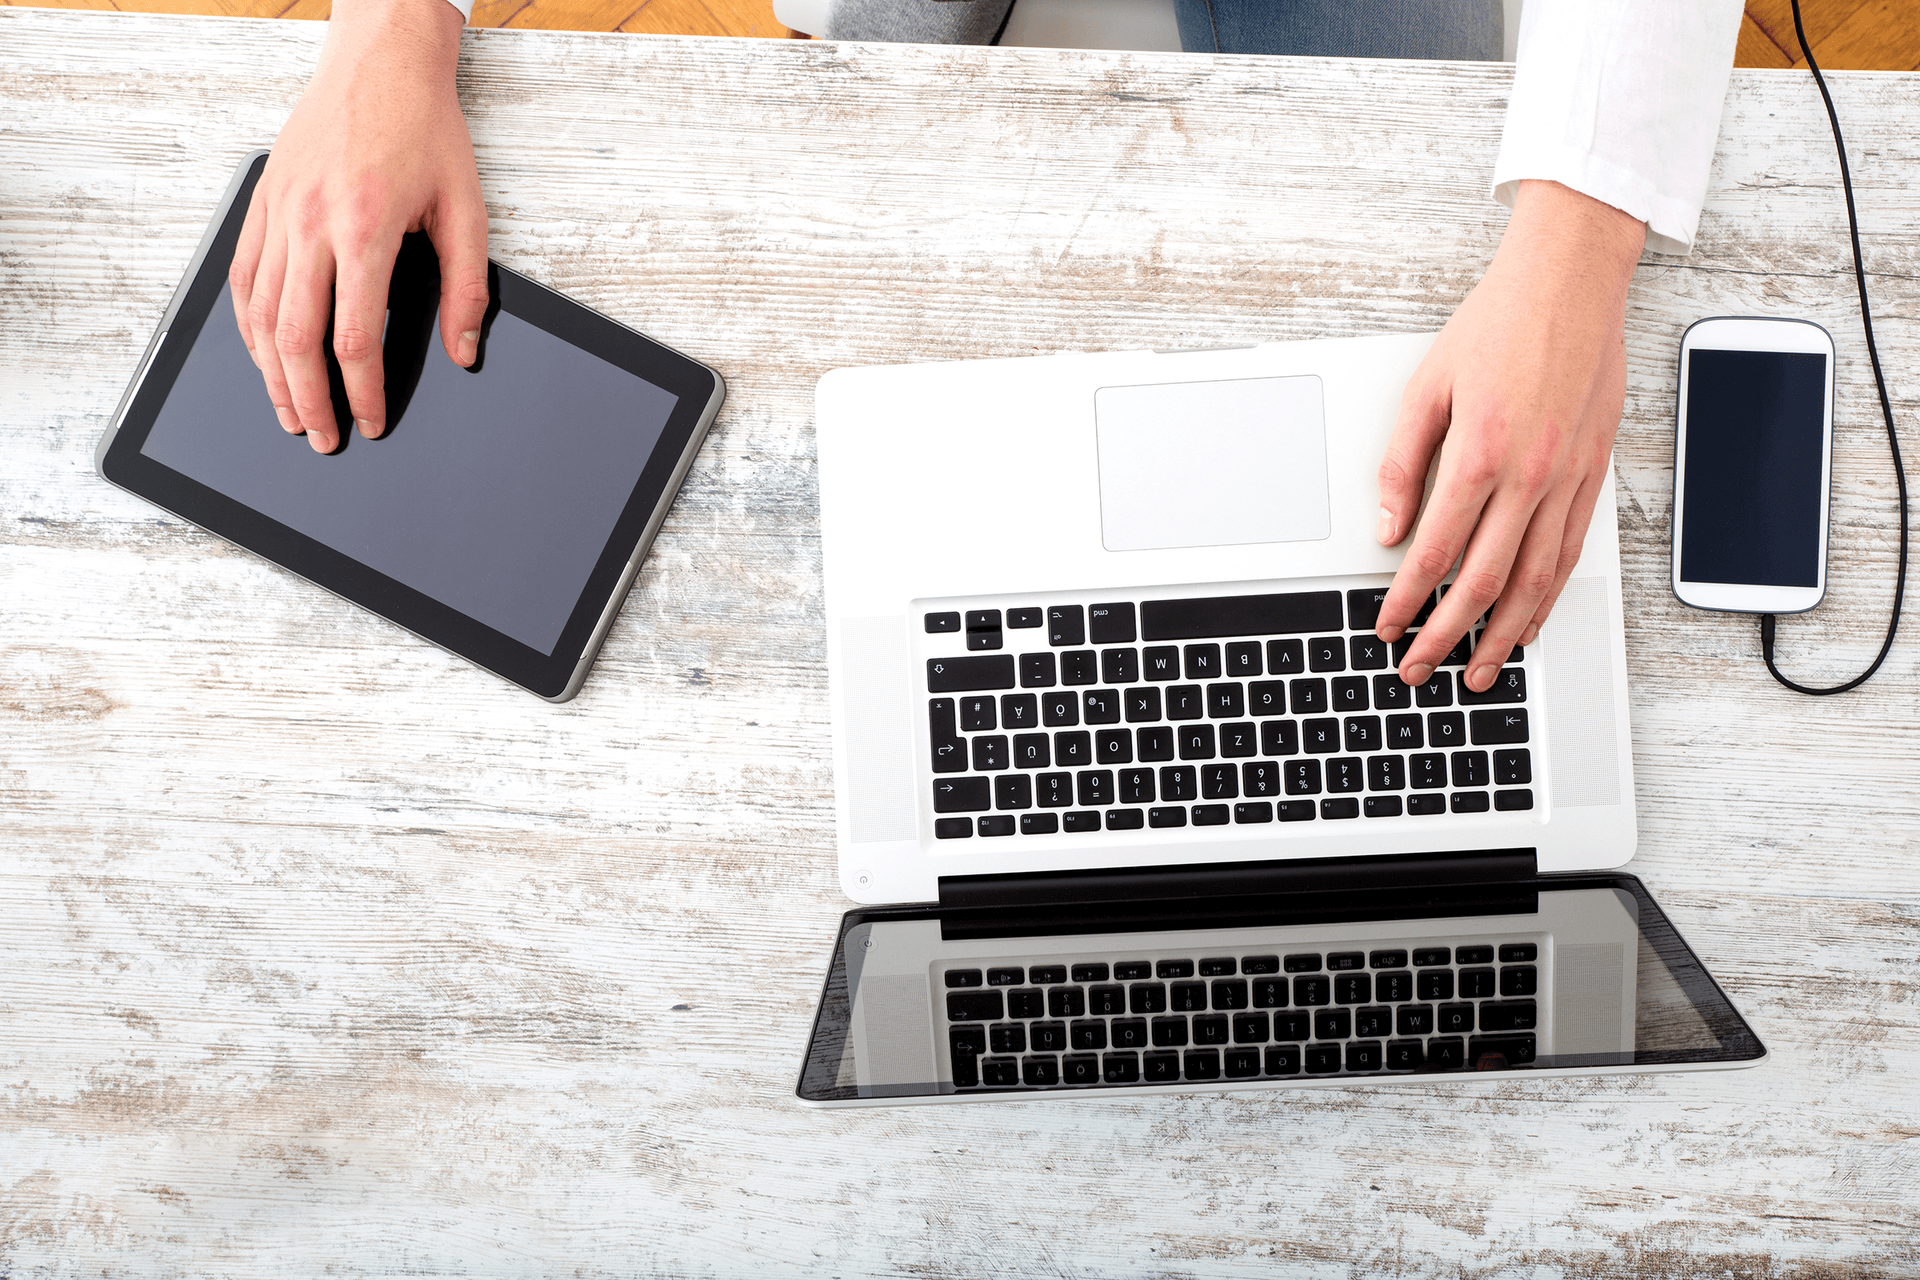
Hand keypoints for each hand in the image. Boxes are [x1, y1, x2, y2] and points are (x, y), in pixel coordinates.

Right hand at [228, 0, 484, 452]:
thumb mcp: (467, 210)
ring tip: (290, 413)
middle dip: (308, 400)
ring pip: (259, 313)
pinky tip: (264, 355)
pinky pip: (242, 277)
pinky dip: (249, 326)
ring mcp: (279, 211)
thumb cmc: (425, 130)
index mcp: (366, 229)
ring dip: (271, 374)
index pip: (354, 337)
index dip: (362, 392)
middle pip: (296, 338)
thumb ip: (466, 289)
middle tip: (324, 438)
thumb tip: (465, 352)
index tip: (372, 421)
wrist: (381, 61)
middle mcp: (311, 223)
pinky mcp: (262, 202)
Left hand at [1373, 180, 1645, 692]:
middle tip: (1420, 670)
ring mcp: (1570, 476)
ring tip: (1481, 670)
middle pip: (1484, 581)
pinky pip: (1572, 551)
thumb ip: (1402, 461)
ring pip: (1537, 579)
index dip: (1406, 601)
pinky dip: (1549, 596)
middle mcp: (1531, 473)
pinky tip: (1530, 621)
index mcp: (1482, 452)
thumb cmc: (1498, 323)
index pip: (1434, 552)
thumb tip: (1388, 525)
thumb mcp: (1428, 386)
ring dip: (1505, 633)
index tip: (1387, 628)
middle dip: (1448, 636)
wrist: (1571, 279)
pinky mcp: (1595, 471)